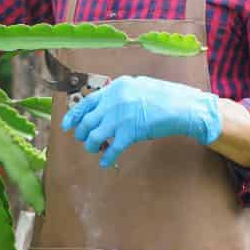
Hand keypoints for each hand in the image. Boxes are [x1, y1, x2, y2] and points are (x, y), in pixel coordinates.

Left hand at [60, 75, 220, 167]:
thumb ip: (119, 95)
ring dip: (91, 145)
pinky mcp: (130, 133)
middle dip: (82, 133)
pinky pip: (112, 148)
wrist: (183, 107)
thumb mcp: (137, 87)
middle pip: (87, 121)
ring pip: (95, 135)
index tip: (66, 125)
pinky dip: (107, 157)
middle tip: (83, 139)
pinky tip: (106, 163)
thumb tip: (104, 106)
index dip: (73, 115)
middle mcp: (114, 101)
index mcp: (115, 88)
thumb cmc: (164, 97)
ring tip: (94, 149)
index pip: (86, 102)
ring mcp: (121, 117)